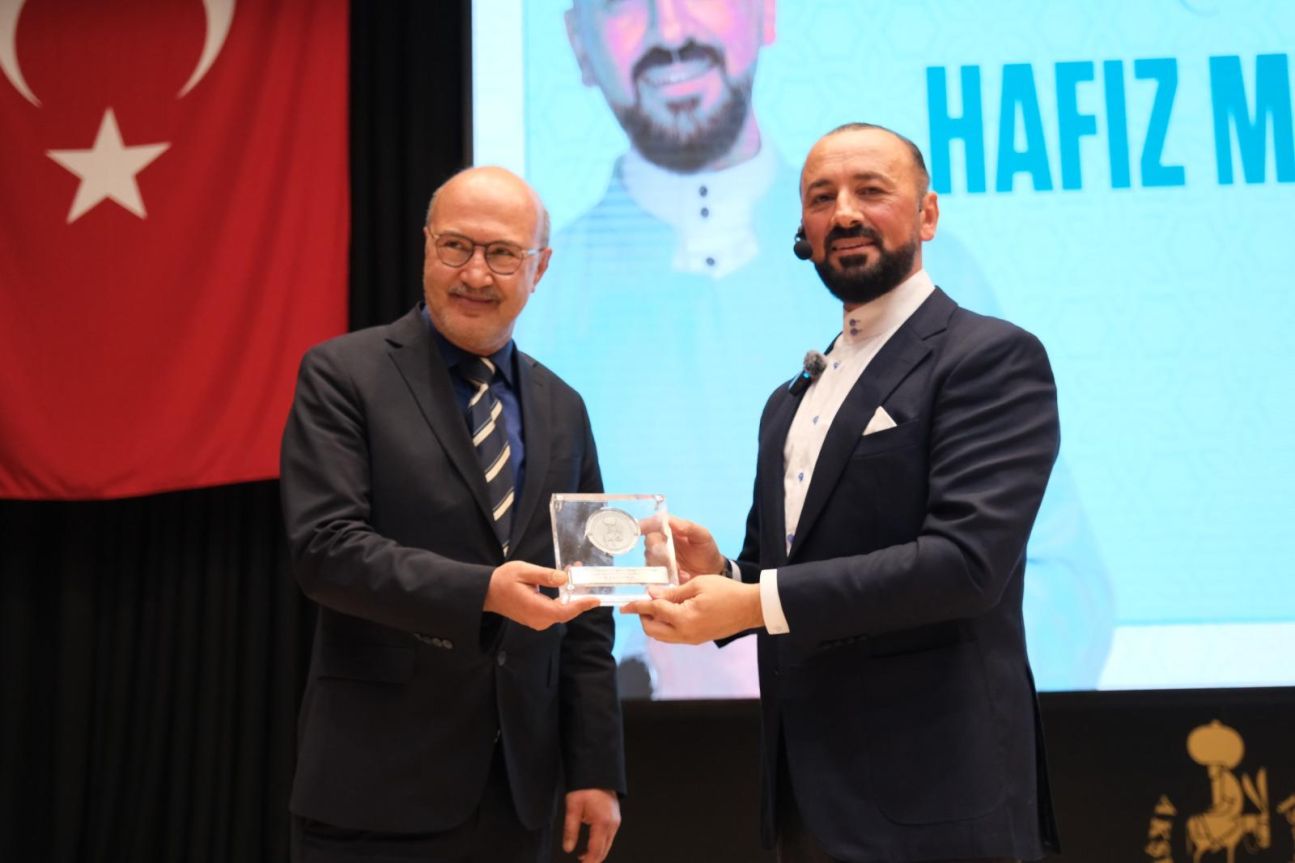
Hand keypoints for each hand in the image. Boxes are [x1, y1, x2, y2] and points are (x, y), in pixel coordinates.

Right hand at [483, 561, 599, 629]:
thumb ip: (545, 575)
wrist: (487, 592)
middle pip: (566, 612)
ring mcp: (537, 621)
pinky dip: (563, 600)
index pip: (564, 611)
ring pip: (561, 612)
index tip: (595, 600)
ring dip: (571, 597)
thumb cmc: (503, 580)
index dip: (581, 606)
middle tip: (583, 573)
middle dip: (578, 596)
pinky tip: (564, 586)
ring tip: (574, 574)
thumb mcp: (523, 571)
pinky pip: (554, 611)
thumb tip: (564, 578)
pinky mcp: (537, 619)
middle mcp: (538, 619)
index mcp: (535, 608)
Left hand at [562, 788, 620, 862]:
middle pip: (604, 851)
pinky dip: (600, 845)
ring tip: (582, 857)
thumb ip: (570, 830)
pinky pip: (608, 837)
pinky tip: (589, 846)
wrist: (597, 772)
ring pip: (607, 845)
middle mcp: (612, 824)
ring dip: (596, 853)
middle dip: (593, 860)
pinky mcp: (615, 818)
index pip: (596, 851)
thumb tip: (568, 848)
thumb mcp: (572, 808)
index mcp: (603, 822)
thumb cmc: (584, 787)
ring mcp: (615, 821)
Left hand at [620, 575, 762, 643]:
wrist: (749, 608)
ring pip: (661, 637)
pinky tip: (669, 612)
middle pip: (652, 631)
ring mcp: (691, 639)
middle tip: (643, 602)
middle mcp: (685, 633)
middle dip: (643, 617)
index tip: (624, 605)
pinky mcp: (697, 640)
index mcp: (684, 618)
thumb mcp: (697, 584)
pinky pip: (673, 637)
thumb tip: (651, 594)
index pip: (653, 611)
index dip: (637, 606)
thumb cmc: (726, 591)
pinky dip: (665, 626)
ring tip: (656, 606)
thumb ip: (672, 592)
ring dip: (653, 623)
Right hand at [646, 515, 724, 583]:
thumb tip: (669, 521)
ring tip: (680, 568)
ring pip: (650, 559)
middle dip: (656, 548)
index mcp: (668, 529)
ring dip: (663, 563)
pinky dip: (667, 575)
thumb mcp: (702, 535)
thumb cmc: (706, 550)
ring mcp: (659, 559)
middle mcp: (660, 542)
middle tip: (668, 555)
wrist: (712, 572)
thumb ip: (688, 527)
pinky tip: (682, 575)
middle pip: (649, 542)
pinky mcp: (660, 574)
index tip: (641, 529)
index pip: (651, 524)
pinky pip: (655, 574)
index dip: (643, 525)